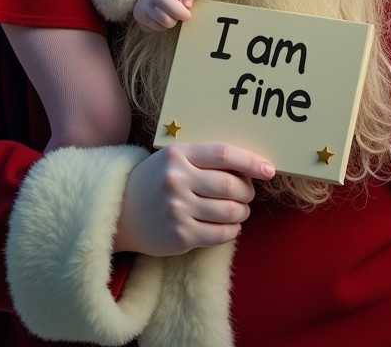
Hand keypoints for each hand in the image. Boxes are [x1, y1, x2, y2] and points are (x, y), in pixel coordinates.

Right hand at [113, 142, 274, 255]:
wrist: (121, 211)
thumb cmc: (156, 180)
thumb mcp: (174, 158)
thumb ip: (205, 159)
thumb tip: (249, 167)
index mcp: (178, 155)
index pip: (224, 154)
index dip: (251, 161)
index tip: (269, 169)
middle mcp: (177, 180)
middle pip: (231, 186)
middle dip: (248, 191)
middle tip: (248, 194)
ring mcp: (177, 209)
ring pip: (230, 212)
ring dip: (242, 212)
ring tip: (239, 210)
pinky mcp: (179, 235)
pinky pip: (220, 235)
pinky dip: (232, 231)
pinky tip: (229, 226)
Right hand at [133, 0, 192, 32]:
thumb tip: (188, 5)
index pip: (173, 9)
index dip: (183, 13)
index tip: (187, 13)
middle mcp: (146, 6)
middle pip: (168, 22)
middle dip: (176, 19)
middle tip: (178, 14)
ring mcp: (142, 17)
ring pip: (163, 28)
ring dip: (169, 23)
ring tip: (168, 14)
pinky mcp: (141, 26)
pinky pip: (157, 31)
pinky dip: (162, 26)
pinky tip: (161, 18)